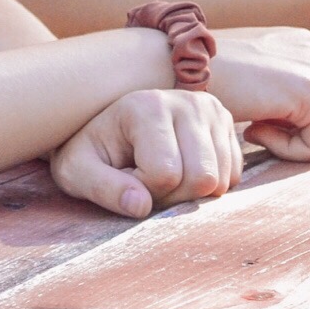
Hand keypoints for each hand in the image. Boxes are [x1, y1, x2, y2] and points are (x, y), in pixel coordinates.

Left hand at [50, 88, 242, 216]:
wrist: (107, 128)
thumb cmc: (89, 152)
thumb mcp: (76, 172)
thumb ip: (102, 189)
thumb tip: (141, 206)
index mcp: (147, 107)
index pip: (166, 174)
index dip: (144, 191)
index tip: (125, 177)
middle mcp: (186, 102)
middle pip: (202, 178)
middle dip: (172, 196)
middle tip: (146, 182)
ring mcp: (211, 110)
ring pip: (221, 180)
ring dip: (190, 193)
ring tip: (162, 175)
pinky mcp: (226, 123)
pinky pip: (232, 176)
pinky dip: (208, 186)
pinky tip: (183, 170)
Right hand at [206, 27, 309, 160]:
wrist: (177, 66)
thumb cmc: (207, 77)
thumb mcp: (259, 79)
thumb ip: (292, 93)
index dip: (303, 129)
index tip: (262, 120)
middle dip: (307, 140)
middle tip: (260, 131)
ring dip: (298, 148)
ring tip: (256, 132)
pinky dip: (288, 152)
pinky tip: (252, 131)